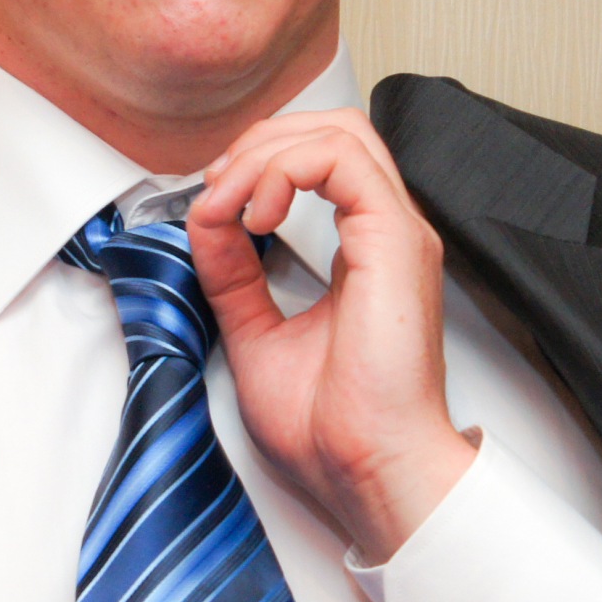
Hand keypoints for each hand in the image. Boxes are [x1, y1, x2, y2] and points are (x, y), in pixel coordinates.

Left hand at [187, 109, 478, 561]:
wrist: (367, 472)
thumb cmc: (333, 432)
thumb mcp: (255, 334)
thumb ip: (231, 274)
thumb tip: (204, 220)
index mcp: (364, 252)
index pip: (322, 161)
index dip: (257, 164)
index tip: (210, 207)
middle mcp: (386, 233)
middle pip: (333, 129)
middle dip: (260, 143)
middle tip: (216, 189)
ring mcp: (397, 233)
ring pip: (338, 131)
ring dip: (266, 153)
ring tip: (232, 201)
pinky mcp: (395, 239)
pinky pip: (340, 157)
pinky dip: (282, 168)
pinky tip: (252, 213)